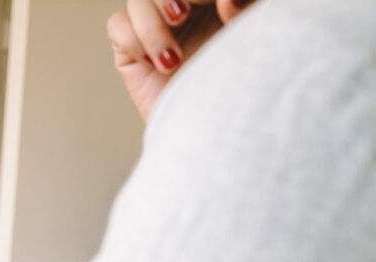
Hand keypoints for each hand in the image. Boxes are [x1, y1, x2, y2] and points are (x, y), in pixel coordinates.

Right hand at [108, 0, 248, 120]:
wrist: (217, 133)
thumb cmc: (242, 88)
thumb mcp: (257, 42)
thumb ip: (248, 11)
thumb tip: (228, 1)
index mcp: (216, 1)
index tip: (227, 9)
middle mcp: (186, 8)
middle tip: (184, 16)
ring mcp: (157, 28)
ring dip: (153, 25)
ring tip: (173, 58)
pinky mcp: (132, 52)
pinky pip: (118, 25)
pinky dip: (134, 40)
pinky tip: (158, 65)